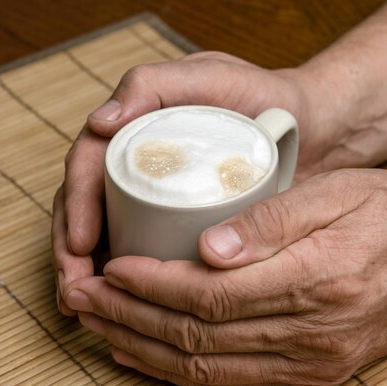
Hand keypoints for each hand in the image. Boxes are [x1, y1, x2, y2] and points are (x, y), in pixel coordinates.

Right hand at [52, 51, 338, 314]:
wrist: (313, 125)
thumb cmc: (260, 94)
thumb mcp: (208, 76)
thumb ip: (154, 84)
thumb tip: (99, 123)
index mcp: (136, 132)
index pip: (89, 169)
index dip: (77, 207)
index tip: (81, 245)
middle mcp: (142, 166)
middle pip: (91, 209)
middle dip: (72, 252)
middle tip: (75, 291)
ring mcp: (163, 197)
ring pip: (113, 236)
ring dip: (93, 274)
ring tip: (86, 308)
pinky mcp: (189, 224)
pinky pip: (151, 252)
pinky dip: (133, 283)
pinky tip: (126, 308)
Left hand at [64, 169, 386, 385]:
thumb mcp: (338, 192)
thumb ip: (273, 219)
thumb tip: (206, 248)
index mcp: (320, 278)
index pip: (213, 293)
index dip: (153, 284)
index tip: (111, 266)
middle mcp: (313, 332)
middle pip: (200, 335)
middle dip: (130, 315)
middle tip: (82, 295)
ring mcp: (312, 362)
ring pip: (207, 367)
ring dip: (143, 346)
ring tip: (96, 324)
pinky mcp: (311, 375)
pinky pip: (232, 382)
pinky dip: (179, 371)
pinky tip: (144, 354)